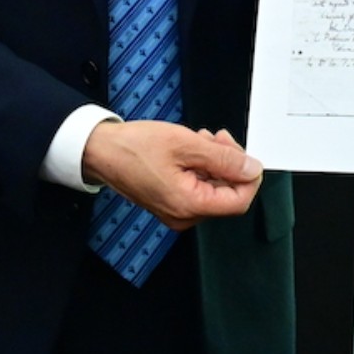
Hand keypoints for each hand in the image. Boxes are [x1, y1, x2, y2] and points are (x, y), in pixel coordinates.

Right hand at [80, 120, 262, 228]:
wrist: (100, 151)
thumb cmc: (134, 147)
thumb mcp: (186, 144)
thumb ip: (224, 158)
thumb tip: (252, 169)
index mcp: (188, 205)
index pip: (239, 201)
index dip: (248, 176)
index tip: (244, 154)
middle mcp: (184, 215)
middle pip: (228, 194)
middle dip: (229, 163)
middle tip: (218, 138)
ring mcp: (177, 211)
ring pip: (215, 188)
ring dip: (216, 161)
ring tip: (201, 139)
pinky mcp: (172, 202)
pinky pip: (200, 187)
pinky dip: (203, 167)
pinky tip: (193, 148)